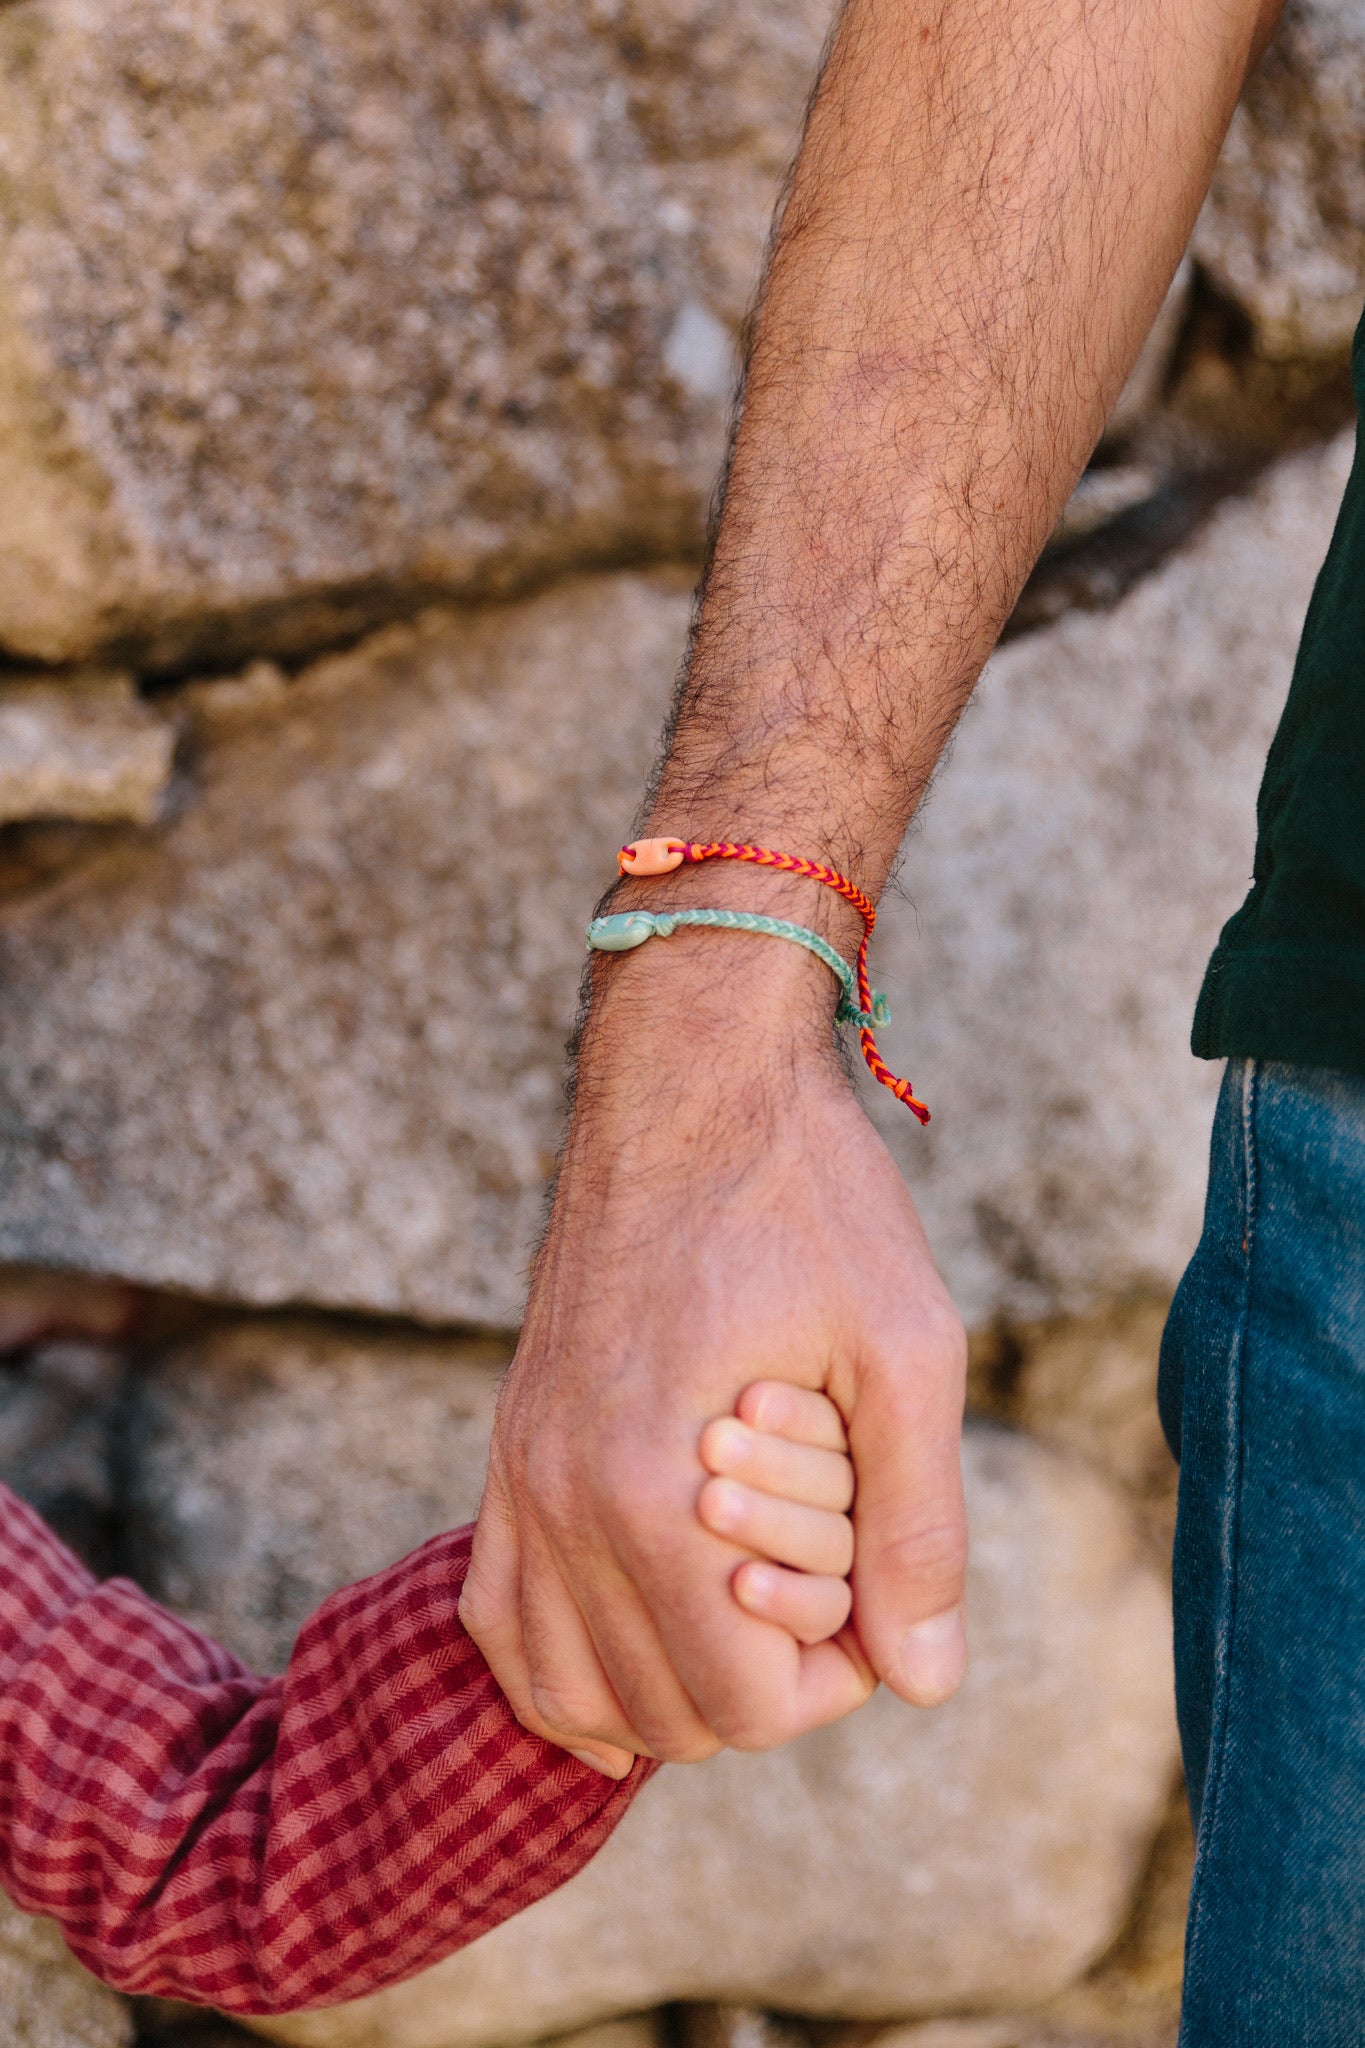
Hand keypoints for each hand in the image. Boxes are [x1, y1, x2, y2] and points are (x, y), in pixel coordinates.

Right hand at [459, 938, 967, 1768]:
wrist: (693, 1078)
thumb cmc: (807, 1197)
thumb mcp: (905, 1350)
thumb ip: (918, 1528)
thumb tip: (926, 1680)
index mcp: (653, 1489)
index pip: (742, 1704)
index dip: (839, 1677)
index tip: (879, 1591)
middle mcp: (563, 1499)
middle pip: (660, 1713)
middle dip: (763, 1682)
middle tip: (829, 1588)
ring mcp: (522, 1472)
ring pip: (568, 1687)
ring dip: (669, 1685)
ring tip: (752, 1607)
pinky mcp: (510, 1442)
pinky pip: (497, 1615)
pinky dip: (567, 1659)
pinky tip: (642, 1625)